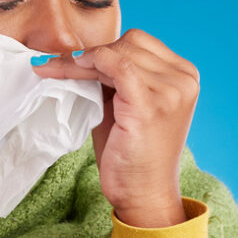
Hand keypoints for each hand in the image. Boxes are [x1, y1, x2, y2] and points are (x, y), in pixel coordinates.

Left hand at [31, 28, 199, 226]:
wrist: (143, 194)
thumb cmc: (131, 154)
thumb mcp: (125, 105)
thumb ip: (114, 78)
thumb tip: (78, 52)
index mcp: (183, 76)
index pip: (139, 43)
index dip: (103, 48)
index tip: (68, 59)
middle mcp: (184, 79)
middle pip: (129, 44)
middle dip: (90, 54)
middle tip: (54, 65)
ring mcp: (171, 91)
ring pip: (118, 53)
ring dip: (80, 61)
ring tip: (53, 70)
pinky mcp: (151, 105)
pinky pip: (117, 66)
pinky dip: (90, 63)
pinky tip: (69, 69)